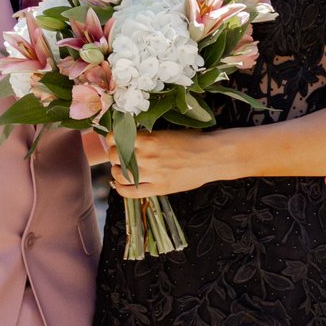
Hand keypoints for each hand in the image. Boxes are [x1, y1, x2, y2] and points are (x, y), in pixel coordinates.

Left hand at [108, 129, 228, 198]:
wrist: (212, 156)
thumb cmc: (193, 141)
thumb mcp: (167, 133)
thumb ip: (147, 138)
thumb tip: (128, 140)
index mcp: (149, 139)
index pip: (116, 138)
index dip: (112, 139)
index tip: (115, 139)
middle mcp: (147, 156)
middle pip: (114, 156)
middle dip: (114, 154)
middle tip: (119, 154)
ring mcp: (152, 174)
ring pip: (119, 174)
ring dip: (116, 170)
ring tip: (122, 168)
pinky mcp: (158, 188)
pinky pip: (129, 192)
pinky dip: (121, 187)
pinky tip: (123, 184)